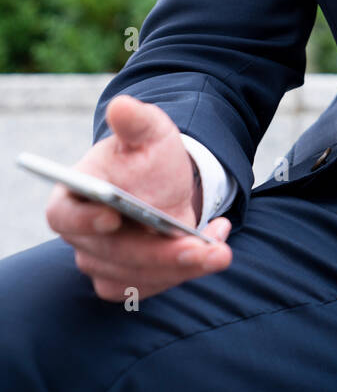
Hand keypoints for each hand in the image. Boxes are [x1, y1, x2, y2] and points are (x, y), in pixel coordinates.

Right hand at [46, 95, 232, 300]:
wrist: (165, 183)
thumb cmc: (147, 156)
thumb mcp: (148, 132)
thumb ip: (135, 121)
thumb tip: (122, 106)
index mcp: (71, 198)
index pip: (63, 216)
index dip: (83, 221)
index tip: (112, 216)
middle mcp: (82, 237)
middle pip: (112, 256)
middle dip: (159, 255)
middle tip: (200, 248)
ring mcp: (102, 263)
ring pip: (138, 276)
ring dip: (181, 267)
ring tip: (219, 246)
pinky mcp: (126, 281)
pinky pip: (155, 285)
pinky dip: (187, 271)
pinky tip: (213, 247)